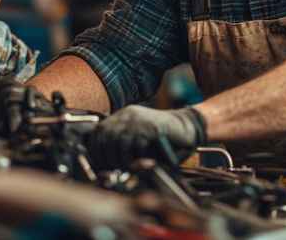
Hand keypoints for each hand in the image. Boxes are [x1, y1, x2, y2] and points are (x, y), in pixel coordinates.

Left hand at [87, 105, 206, 168]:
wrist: (189, 127)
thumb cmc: (163, 140)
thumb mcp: (138, 141)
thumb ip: (122, 147)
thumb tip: (103, 166)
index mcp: (123, 116)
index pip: (99, 132)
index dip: (96, 151)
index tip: (99, 165)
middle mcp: (129, 114)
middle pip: (105, 136)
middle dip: (106, 157)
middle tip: (113, 170)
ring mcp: (141, 119)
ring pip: (118, 141)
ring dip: (120, 159)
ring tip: (127, 168)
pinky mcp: (153, 127)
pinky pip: (137, 144)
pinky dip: (135, 157)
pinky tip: (139, 163)